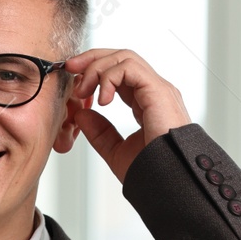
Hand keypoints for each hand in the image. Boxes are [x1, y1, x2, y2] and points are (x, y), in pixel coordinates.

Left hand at [64, 48, 192, 183]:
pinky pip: (129, 68)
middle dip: (92, 59)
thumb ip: (100, 132)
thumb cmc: (153, 172)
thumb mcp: (116, 150)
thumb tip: (82, 114)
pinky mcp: (158, 90)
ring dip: (97, 68)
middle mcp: (153, 90)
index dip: (95, 70)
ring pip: (124, 57)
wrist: (169, 182)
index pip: (120, 72)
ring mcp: (158, 88)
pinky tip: (102, 100)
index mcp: (146, 101)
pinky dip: (109, 77)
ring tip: (83, 90)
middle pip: (121, 57)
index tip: (73, 78)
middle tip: (70, 68)